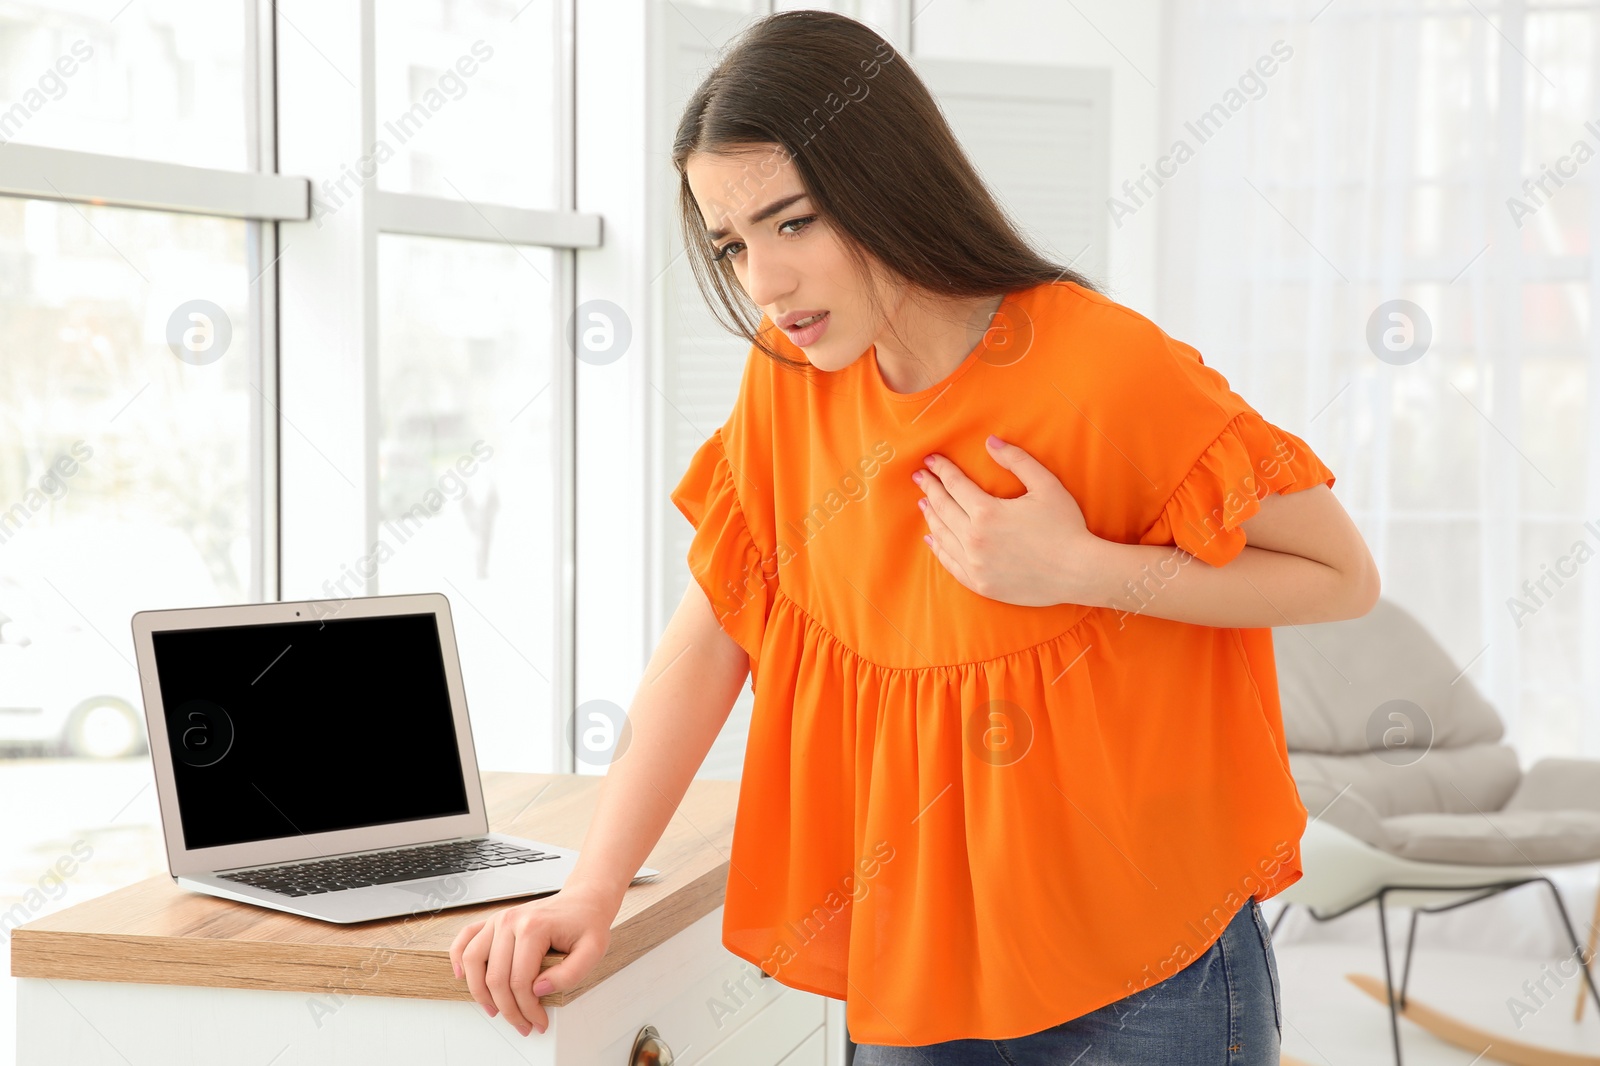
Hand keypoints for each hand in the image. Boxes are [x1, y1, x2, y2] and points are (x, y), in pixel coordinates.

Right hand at [449, 884, 617, 1036]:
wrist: (583, 900)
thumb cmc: (587, 923)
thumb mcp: (593, 950)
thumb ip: (570, 974)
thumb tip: (538, 989)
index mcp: (534, 927)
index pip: (520, 981)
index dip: (527, 1009)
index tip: (538, 1022)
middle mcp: (510, 921)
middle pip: (495, 977)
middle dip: (507, 1009)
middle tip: (522, 1024)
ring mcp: (498, 919)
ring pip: (473, 961)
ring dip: (479, 992)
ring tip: (494, 1010)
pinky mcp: (492, 921)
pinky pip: (465, 939)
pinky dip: (458, 958)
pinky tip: (462, 976)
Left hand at [915, 435, 1106, 606]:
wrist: (1078, 572)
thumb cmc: (1066, 526)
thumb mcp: (1046, 485)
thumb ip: (1017, 461)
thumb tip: (990, 442)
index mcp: (987, 512)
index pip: (954, 485)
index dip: (941, 470)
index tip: (930, 461)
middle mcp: (975, 539)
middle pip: (943, 508)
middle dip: (930, 489)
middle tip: (919, 477)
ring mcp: (975, 564)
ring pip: (943, 535)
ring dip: (931, 516)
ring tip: (924, 502)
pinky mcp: (980, 583)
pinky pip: (951, 563)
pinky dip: (939, 548)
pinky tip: (932, 538)